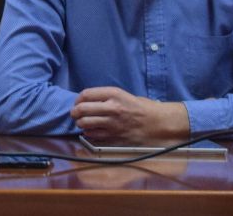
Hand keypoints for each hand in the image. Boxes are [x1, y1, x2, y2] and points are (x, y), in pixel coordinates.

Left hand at [70, 86, 188, 143]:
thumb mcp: (123, 95)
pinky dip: (88, 134)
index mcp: (114, 94)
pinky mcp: (114, 138)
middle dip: (74, 112)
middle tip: (75, 114)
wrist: (157, 124)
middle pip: (82, 109)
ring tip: (83, 123)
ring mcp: (112, 124)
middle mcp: (112, 108)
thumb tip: (86, 101)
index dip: (78, 99)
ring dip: (80, 124)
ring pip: (85, 124)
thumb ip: (105, 97)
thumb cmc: (140, 108)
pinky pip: (93, 136)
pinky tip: (92, 132)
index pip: (86, 94)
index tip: (78, 102)